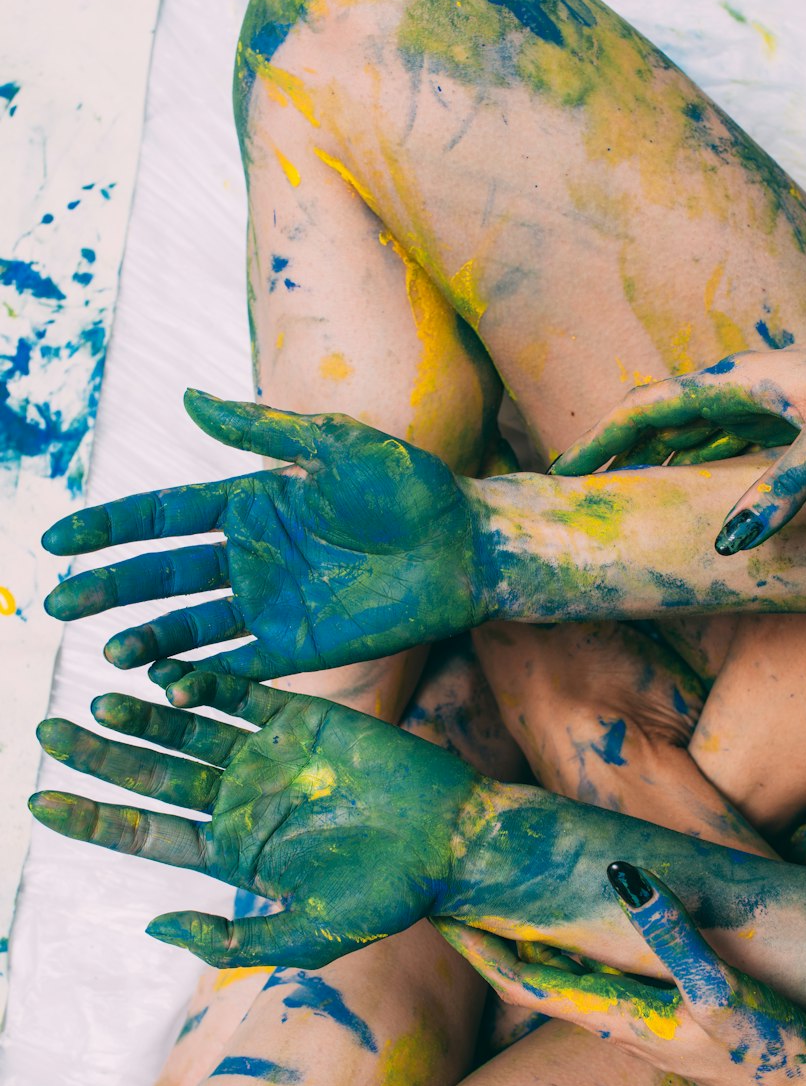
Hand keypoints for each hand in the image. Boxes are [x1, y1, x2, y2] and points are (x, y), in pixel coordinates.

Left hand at [28, 663, 477, 965]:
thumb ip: (231, 940)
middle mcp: (241, 799)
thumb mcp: (305, 937)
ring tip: (96, 702)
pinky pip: (242, 694)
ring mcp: (269, 756)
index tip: (42, 802)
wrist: (452, 840)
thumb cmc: (387, 897)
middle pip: (153, 774)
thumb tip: (154, 926)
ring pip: (188, 729)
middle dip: (100, 756)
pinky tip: (165, 675)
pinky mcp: (303, 718)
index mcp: (232, 851)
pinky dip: (205, 682)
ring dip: (143, 716)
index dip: (94, 817)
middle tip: (48, 732)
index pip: (145, 831)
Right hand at [42, 391, 490, 676]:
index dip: (110, 526)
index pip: (164, 515)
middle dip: (109, 585)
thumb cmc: (409, 485)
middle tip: (58, 601)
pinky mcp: (301, 647)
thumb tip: (188, 399)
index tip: (58, 538)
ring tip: (109, 651)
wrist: (467, 545)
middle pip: (163, 572)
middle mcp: (251, 556)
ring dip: (150, 638)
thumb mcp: (335, 445)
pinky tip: (167, 685)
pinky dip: (204, 677)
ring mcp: (272, 604)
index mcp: (250, 502)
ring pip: (192, 625)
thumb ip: (263, 431)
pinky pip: (241, 665)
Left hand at [439, 862, 805, 1085]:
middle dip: (493, 942)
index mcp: (619, 1019)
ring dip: (532, 946)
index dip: (480, 949)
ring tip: (502, 904)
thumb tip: (622, 878)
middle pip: (535, 980)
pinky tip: (586, 928)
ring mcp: (644, 1023)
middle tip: (451, 896)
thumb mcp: (721, 990)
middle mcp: (619, 1024)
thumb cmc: (771, 1051)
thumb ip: (671, 935)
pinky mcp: (670, 1017)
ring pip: (569, 981)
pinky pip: (607, 979)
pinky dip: (580, 951)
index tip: (438, 913)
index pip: (524, 983)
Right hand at [551, 312, 805, 550]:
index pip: (646, 410)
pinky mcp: (794, 424)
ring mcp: (768, 406)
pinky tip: (696, 493)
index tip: (560, 473)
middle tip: (579, 494)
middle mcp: (744, 389)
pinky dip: (698, 470)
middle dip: (616, 455)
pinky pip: (726, 449)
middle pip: (660, 423)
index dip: (599, 442)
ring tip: (622, 498)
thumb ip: (784, 488)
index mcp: (738, 381)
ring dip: (654, 464)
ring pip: (691, 436)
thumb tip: (727, 544)